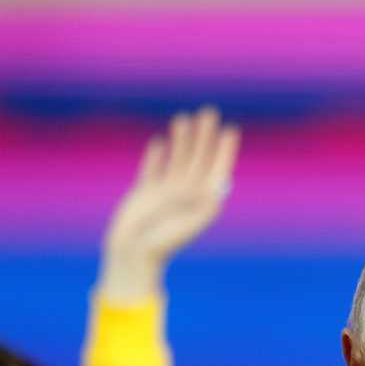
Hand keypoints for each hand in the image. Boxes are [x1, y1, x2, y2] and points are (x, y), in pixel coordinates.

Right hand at [100, 106, 240, 302]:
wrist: (133, 253)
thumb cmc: (165, 241)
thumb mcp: (192, 222)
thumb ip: (208, 202)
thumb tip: (221, 181)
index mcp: (201, 203)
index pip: (217, 171)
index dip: (225, 151)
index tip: (231, 130)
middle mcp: (186, 196)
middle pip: (198, 160)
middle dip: (204, 137)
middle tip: (209, 112)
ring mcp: (165, 194)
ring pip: (176, 160)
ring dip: (182, 140)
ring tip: (183, 118)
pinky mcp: (143, 195)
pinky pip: (151, 170)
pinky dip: (156, 157)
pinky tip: (159, 143)